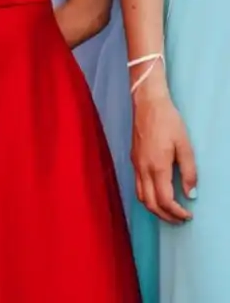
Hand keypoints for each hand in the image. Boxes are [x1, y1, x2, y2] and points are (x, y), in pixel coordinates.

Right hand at [132, 91, 196, 223]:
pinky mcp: (133, 158)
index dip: (176, 213)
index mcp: (157, 167)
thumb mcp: (185, 145)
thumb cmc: (168, 121)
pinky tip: (157, 193)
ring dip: (154, 208)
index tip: (188, 216)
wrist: (147, 103)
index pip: (165, 200)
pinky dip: (147, 197)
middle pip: (150, 203)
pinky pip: (137, 185)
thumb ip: (189, 172)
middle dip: (165, 216)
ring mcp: (136, 164)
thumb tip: (190, 194)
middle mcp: (143, 169)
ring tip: (169, 211)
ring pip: (140, 196)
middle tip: (179, 219)